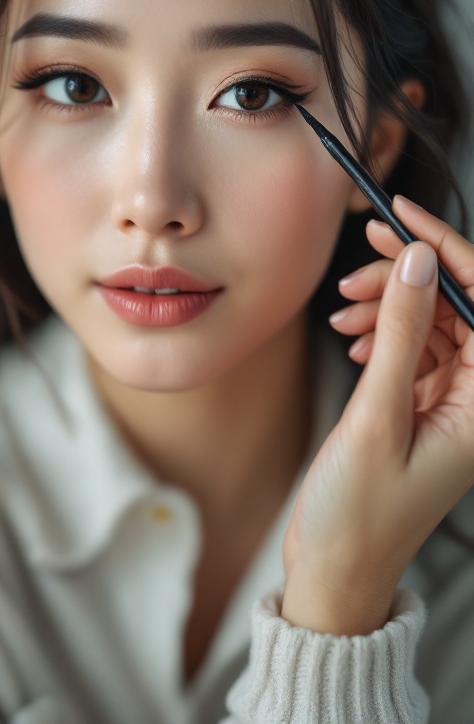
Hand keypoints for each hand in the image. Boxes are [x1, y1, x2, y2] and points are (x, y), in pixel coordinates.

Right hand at [281, 195, 473, 636]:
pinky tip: (352, 335)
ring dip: (389, 303)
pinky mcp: (421, 406)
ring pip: (430, 322)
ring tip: (345, 307)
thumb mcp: (376, 418)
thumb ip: (400, 334)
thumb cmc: (358, 517)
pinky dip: (381, 331)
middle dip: (410, 275)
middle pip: (456, 307)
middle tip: (364, 256)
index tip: (406, 218)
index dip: (448, 252)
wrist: (335, 571)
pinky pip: (411, 347)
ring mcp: (449, 403)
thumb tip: (416, 263)